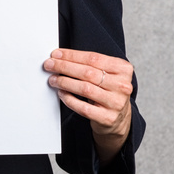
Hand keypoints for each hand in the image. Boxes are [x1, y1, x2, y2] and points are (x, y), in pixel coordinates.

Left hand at [43, 48, 133, 163]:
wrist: (119, 118)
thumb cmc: (108, 91)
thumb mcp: (106, 74)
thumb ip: (89, 64)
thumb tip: (60, 57)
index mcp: (123, 69)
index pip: (93, 58)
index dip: (71, 55)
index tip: (56, 55)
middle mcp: (122, 85)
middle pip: (88, 72)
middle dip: (64, 67)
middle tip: (50, 65)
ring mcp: (116, 102)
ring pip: (85, 89)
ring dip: (64, 82)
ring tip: (53, 79)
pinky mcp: (108, 118)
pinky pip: (83, 107)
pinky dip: (69, 99)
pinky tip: (62, 93)